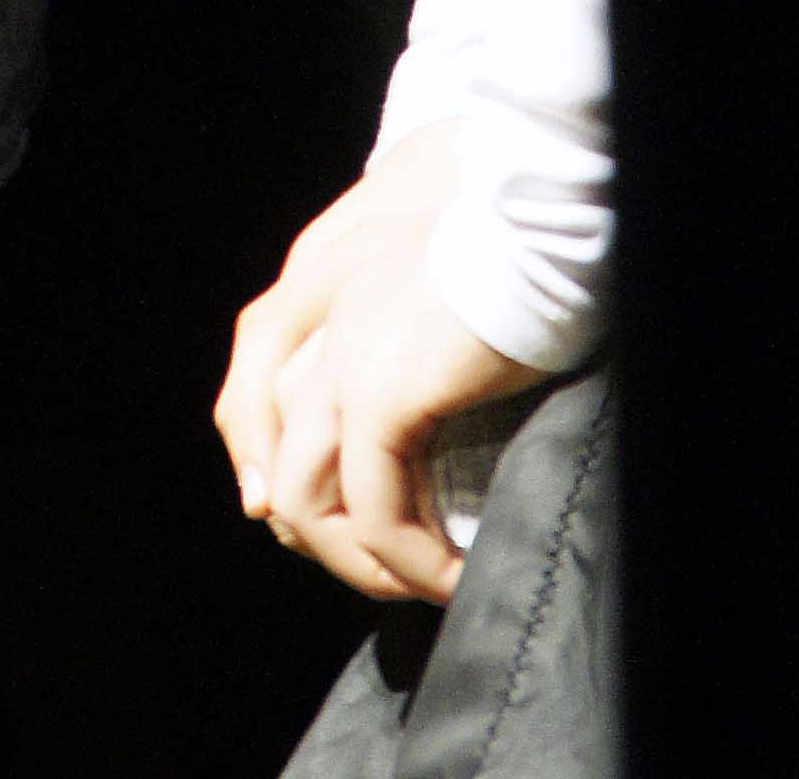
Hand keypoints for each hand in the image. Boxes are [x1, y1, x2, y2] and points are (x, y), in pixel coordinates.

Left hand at [218, 130, 529, 604]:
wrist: (543, 215)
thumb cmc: (514, 242)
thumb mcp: (433, 283)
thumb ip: (399, 327)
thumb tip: (410, 403)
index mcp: (325, 280)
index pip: (255, 381)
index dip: (265, 458)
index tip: (312, 519)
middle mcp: (317, 315)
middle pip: (268, 447)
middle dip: (312, 527)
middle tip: (381, 571)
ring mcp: (343, 353)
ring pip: (306, 494)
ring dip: (359, 560)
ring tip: (417, 584)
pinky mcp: (383, 390)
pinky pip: (378, 510)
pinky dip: (411, 561)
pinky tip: (451, 575)